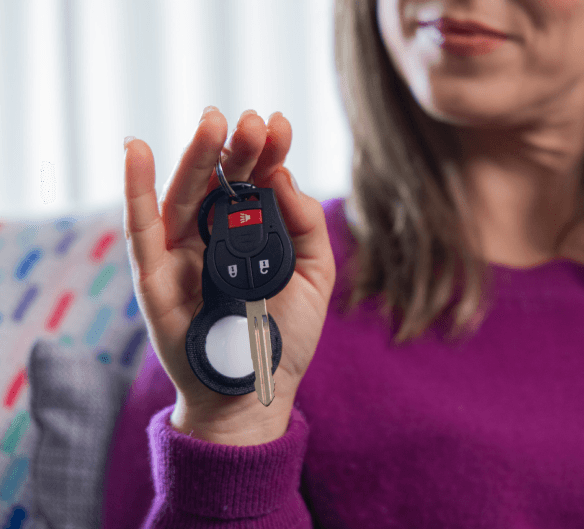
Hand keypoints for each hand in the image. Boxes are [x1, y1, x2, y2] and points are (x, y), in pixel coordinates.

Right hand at [123, 107, 335, 437]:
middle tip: (251, 122)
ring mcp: (182, 252)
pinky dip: (135, 189)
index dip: (268, 153)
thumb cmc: (285, 337)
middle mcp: (216, 235)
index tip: (280, 125)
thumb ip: (307, 226)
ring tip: (212, 121)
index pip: (258, 183)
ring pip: (185, 194)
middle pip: (222, 182)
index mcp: (254, 234)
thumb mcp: (315, 278)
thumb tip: (281, 176)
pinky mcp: (152, 274)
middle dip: (237, 149)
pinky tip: (137, 151)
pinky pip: (140, 228)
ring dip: (196, 156)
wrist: (252, 389)